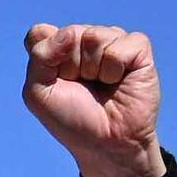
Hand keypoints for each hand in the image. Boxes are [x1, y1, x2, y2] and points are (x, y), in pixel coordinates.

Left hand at [23, 23, 164, 176]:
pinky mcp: (137, 49)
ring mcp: (112, 41)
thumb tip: (70, 32)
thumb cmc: (72, 120)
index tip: (54, 82)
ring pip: (95, 36)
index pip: (40, 33)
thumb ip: (39, 56)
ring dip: (94, 68)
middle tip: (83, 87)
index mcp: (58, 48)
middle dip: (71, 66)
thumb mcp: (38, 93)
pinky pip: (122, 43)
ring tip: (102, 85)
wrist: (106, 144)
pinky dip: (115, 67)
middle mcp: (84, 41)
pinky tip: (118, 81)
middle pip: (70, 33)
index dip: (45, 59)